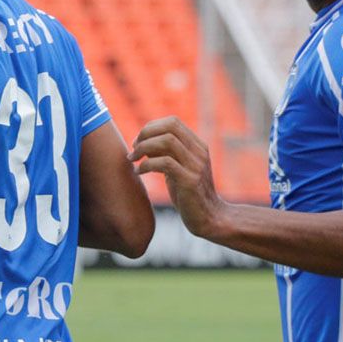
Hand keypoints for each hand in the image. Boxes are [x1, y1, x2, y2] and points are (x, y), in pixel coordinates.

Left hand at [129, 117, 224, 237]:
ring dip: (143, 147)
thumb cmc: (189, 195)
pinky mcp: (190, 181)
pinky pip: (165, 162)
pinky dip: (146, 164)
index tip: (138, 141)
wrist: (209, 219)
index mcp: (198, 146)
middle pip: (170, 127)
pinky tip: (139, 172)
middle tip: (134, 149)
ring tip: (133, 159)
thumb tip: (142, 141)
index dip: (151, 127)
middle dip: (146, 134)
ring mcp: (196, 166)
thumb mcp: (178, 169)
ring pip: (167, 141)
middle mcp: (199, 152)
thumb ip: (166, 154)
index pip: (173, 122)